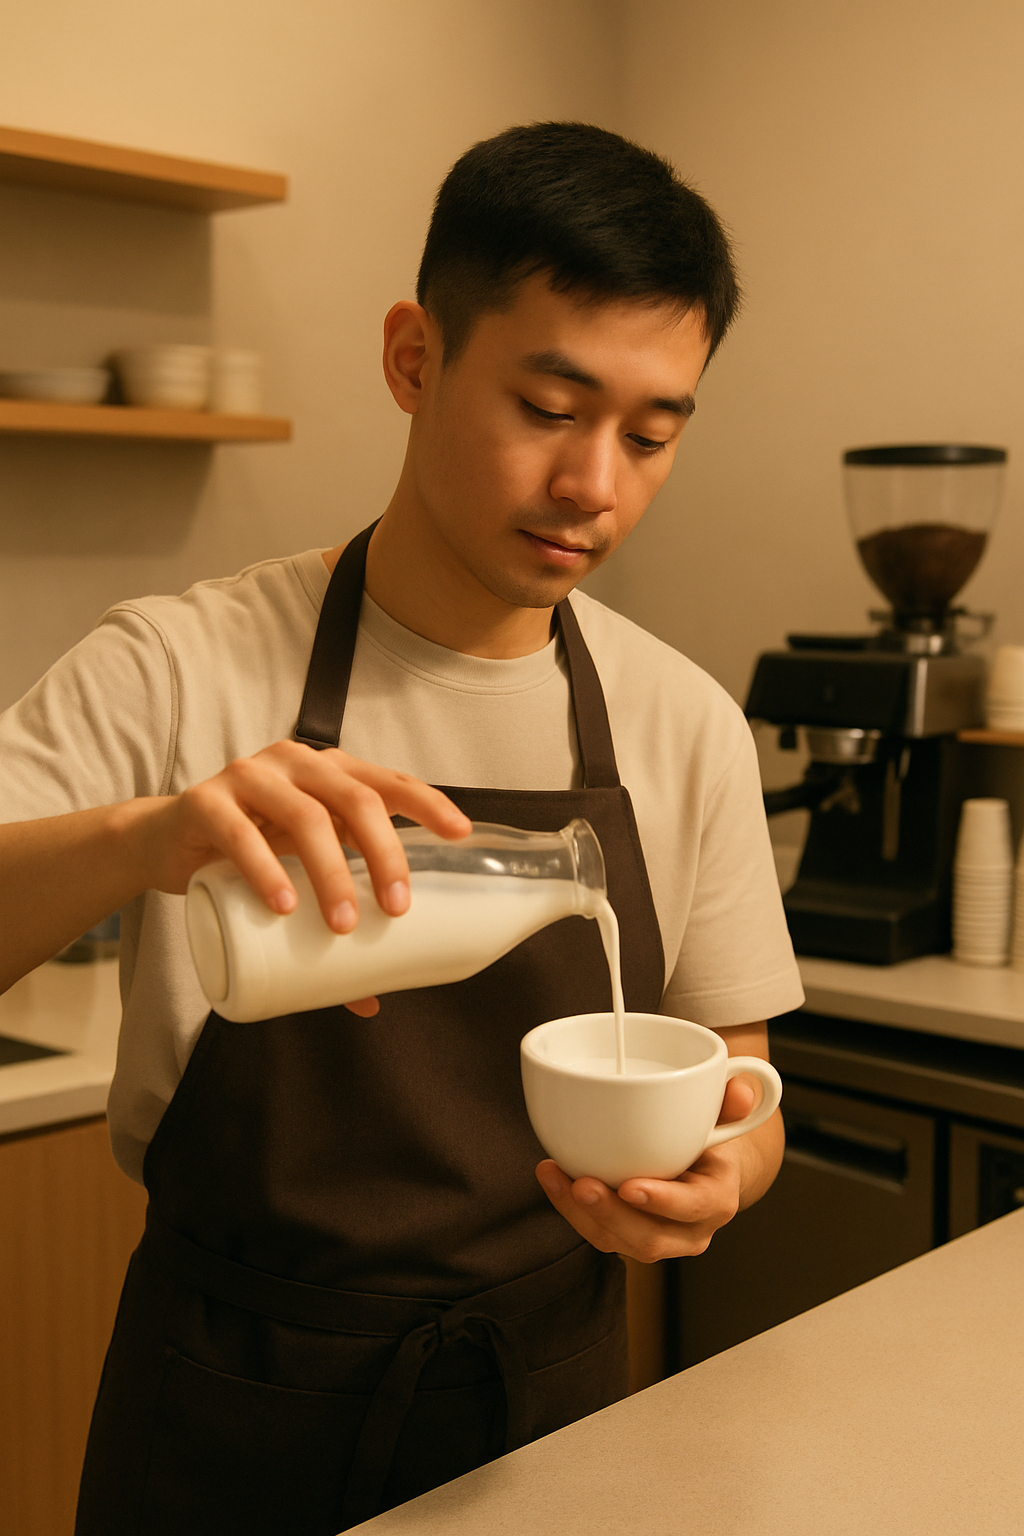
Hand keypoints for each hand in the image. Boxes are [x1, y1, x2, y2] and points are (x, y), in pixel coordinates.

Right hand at [136, 741, 471, 1014]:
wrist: (163, 843)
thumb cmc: (246, 854)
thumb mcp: (295, 875)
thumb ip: (329, 922)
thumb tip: (371, 998)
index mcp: (329, 773)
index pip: (389, 781)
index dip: (428, 803)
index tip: (461, 835)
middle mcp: (296, 764)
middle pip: (356, 800)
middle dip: (386, 855)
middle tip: (397, 909)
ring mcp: (249, 777)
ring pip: (305, 818)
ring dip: (332, 873)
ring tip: (343, 925)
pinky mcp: (205, 802)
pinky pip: (240, 834)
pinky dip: (265, 871)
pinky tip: (283, 905)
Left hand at [535, 1077, 758, 1261]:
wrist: (706, 1173)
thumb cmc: (713, 1141)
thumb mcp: (726, 1119)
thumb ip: (732, 1104)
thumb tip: (741, 1089)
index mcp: (717, 1199)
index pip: (693, 1207)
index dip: (663, 1201)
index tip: (630, 1186)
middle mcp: (689, 1231)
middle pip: (649, 1238)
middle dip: (611, 1214)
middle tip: (582, 1184)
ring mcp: (657, 1239)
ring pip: (617, 1242)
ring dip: (581, 1213)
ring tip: (555, 1176)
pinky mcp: (628, 1237)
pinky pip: (598, 1232)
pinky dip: (571, 1209)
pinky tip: (553, 1177)